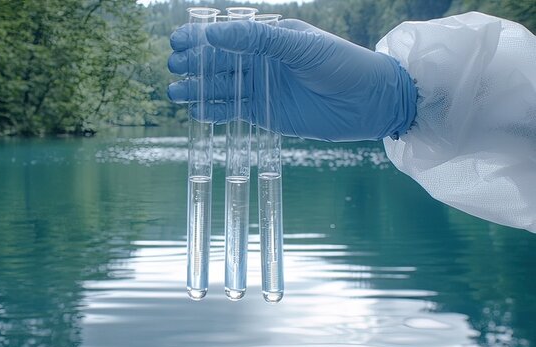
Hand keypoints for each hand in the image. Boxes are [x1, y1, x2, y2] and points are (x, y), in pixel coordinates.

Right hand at [167, 19, 416, 141]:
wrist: (370, 102)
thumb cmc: (342, 64)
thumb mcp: (300, 47)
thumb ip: (258, 40)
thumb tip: (216, 33)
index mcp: (269, 37)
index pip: (228, 35)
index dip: (201, 37)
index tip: (178, 40)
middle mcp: (261, 61)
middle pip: (219, 61)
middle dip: (194, 63)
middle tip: (174, 65)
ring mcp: (261, 88)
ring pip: (221, 87)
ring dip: (198, 89)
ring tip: (175, 92)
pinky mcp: (264, 113)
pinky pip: (233, 111)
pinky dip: (215, 112)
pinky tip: (197, 112)